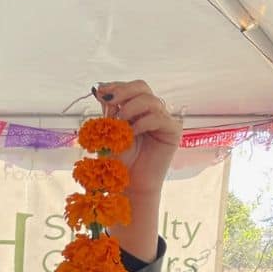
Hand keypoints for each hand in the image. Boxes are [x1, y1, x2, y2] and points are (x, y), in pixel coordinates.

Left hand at [95, 80, 182, 196]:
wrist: (131, 185)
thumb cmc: (121, 162)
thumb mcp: (109, 133)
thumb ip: (108, 112)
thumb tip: (100, 89)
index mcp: (137, 109)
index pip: (130, 88)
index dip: (116, 86)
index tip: (100, 91)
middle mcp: (152, 111)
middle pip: (142, 87)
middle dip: (123, 91)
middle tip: (110, 100)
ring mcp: (164, 120)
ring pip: (150, 100)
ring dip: (131, 108)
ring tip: (119, 122)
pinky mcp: (172, 131)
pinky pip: (158, 118)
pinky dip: (142, 122)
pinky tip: (132, 132)